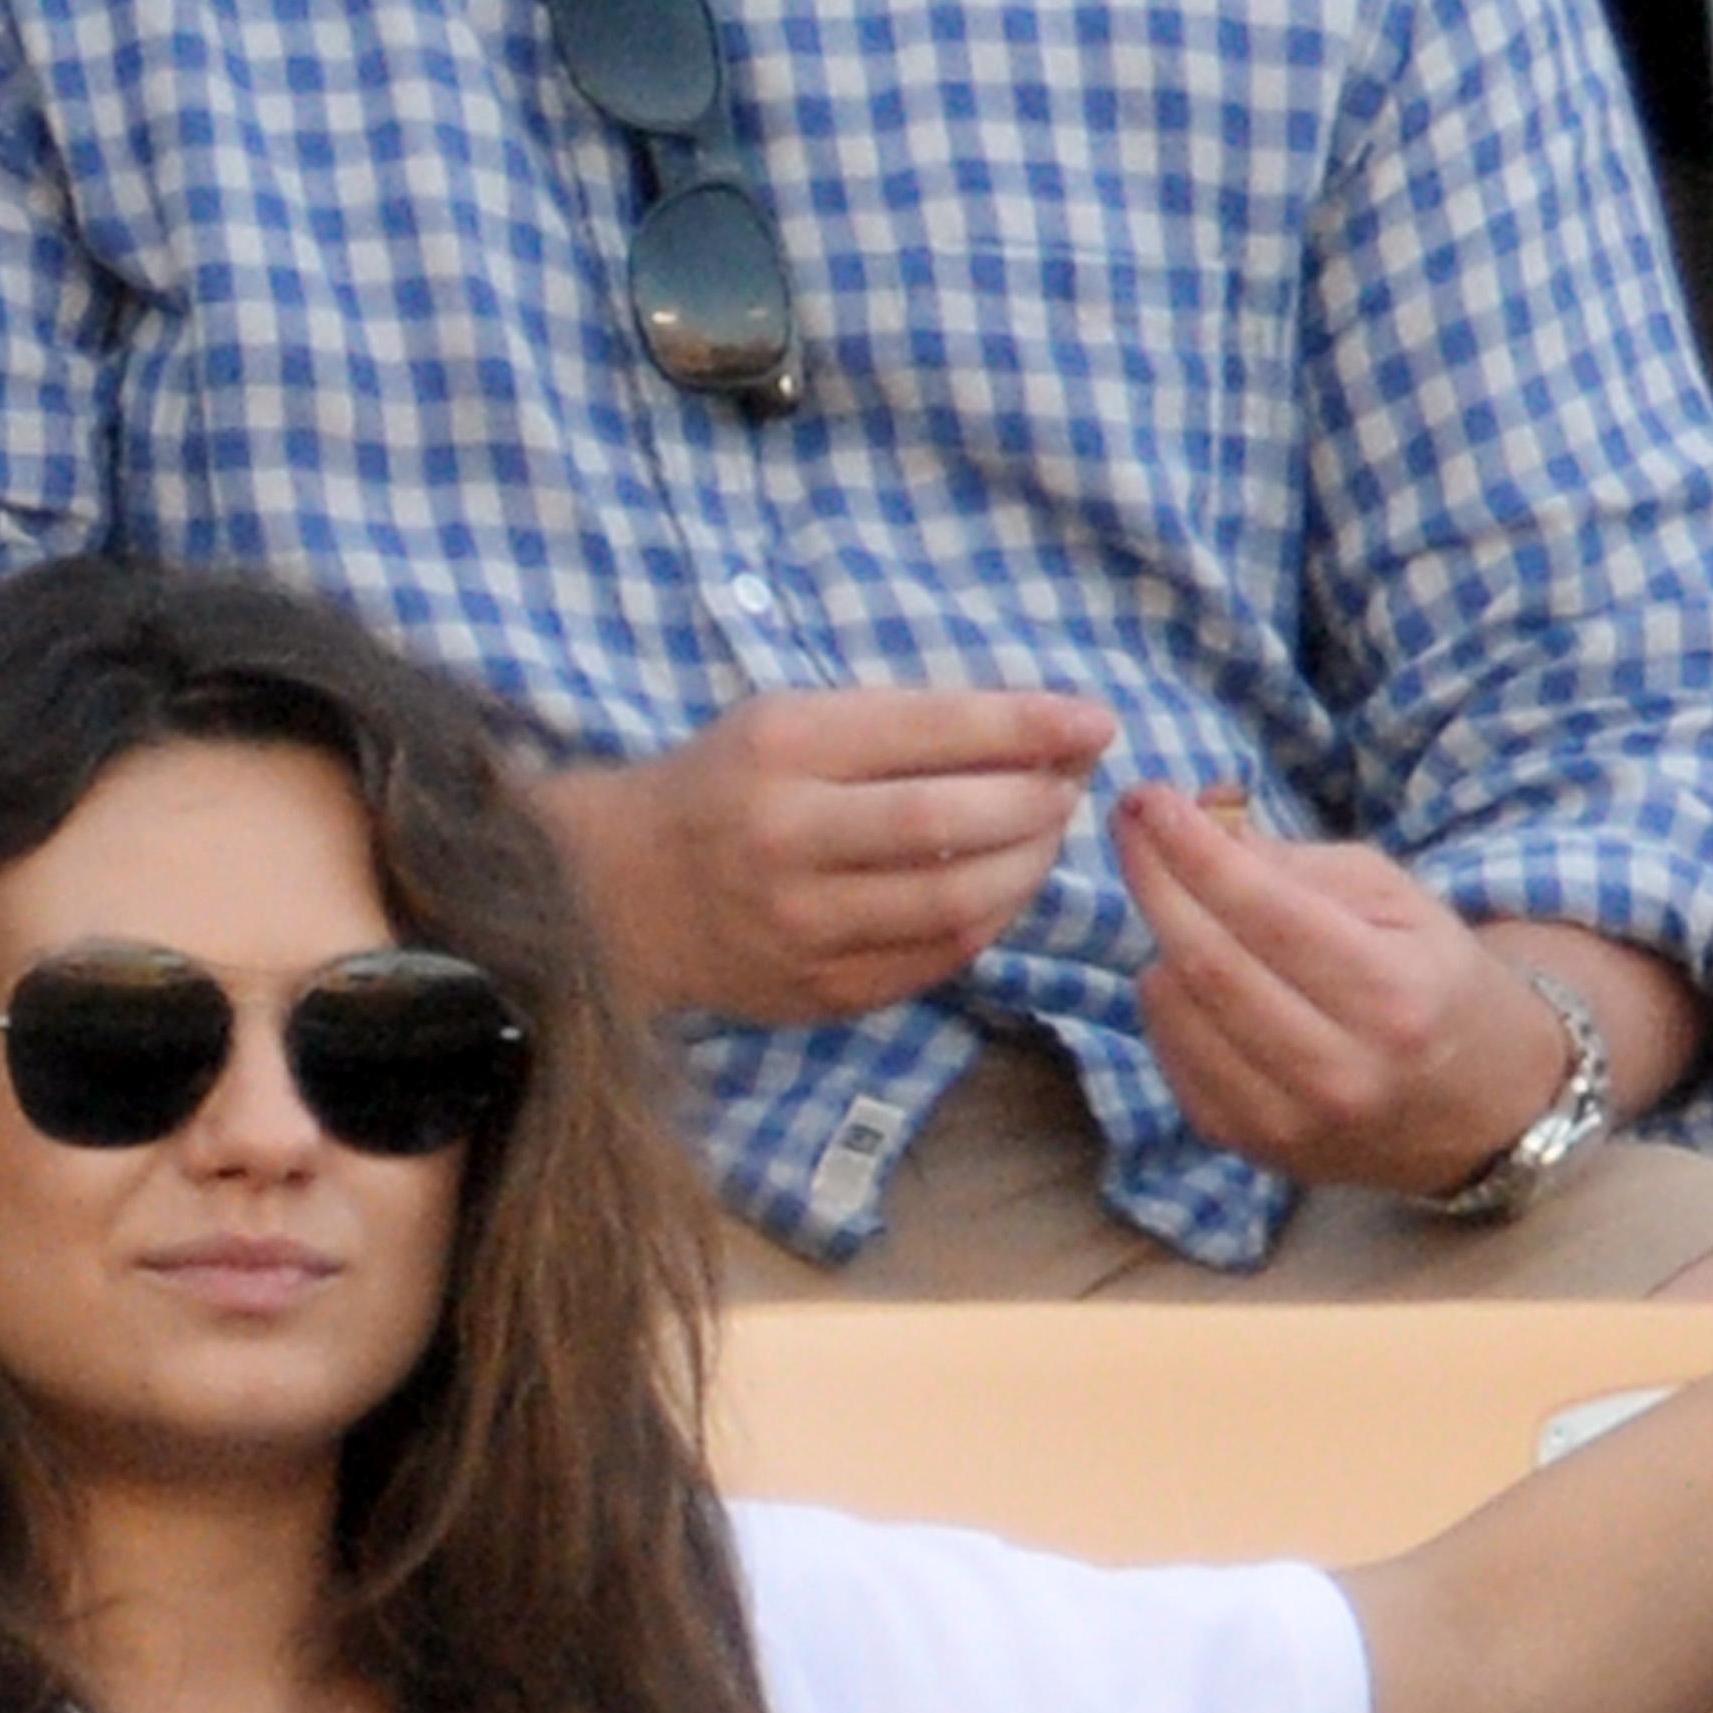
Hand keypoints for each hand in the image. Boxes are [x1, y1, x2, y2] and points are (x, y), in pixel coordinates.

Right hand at [539, 686, 1116, 1029]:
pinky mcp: (821, 990)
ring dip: (1029, 867)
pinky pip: (940, 958)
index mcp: (784, 747)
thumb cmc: (726, 786)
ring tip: (1047, 836)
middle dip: (1038, 802)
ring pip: (957, 902)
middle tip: (1072, 787)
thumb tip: (1041, 728)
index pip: (934, 733)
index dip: (1028, 729)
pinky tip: (1003, 888)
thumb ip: (903, 725)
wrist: (617, 892)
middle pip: (953, 823)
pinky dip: (992, 919)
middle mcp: (789, 836)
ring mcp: (803, 924)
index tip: (1095, 722)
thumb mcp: (792, 721)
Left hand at [1111, 780, 1588, 1194]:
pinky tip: (1192, 974)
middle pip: (1209, 962)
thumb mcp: (1400, 900)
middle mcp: (1340, 1071)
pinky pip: (1174, 1058)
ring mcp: (1291, 1122)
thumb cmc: (1437, 983)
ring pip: (1178, 1011)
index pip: (1266, 913)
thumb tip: (1198, 826)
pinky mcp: (1253, 1148)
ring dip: (1161, 940)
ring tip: (1182, 905)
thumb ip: (1300, 863)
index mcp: (1392, 996)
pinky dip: (1168, 1001)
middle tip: (1129, 825)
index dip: (1194, 850)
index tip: (1150, 798)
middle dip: (1155, 880)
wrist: (1481, 1110)